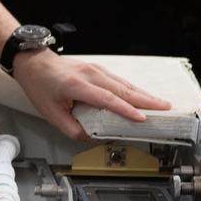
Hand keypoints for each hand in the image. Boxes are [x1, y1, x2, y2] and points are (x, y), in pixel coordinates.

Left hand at [12, 50, 170, 139]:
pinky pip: (119, 80)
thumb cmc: (40, 85)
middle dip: (146, 100)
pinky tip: (143, 96)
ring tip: (161, 104)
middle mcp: (90, 74)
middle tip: (165, 108)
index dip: (125, 110)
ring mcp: (95, 69)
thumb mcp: (51, 113)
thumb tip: (92, 137)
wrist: (34, 62)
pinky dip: (134, 89)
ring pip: (124, 83)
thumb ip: (72, 128)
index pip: (107, 99)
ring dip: (144, 94)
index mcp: (77, 85)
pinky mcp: (98, 69)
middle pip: (123, 89)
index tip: (141, 118)